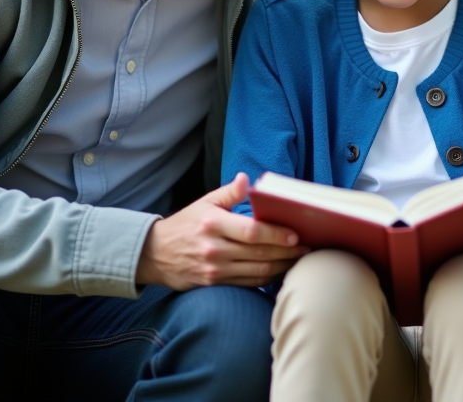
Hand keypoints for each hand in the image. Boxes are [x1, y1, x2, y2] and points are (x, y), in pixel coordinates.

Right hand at [135, 173, 307, 289]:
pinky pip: (248, 283)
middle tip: (308, 248)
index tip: (296, 234)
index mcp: (213, 224)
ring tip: (300, 260)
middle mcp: (214, 248)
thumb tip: (247, 179)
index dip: (276, 235)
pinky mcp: (214, 284)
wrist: (154, 254)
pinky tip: (281, 272)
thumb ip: (228, 193)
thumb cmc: (185, 224)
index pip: (252, 232)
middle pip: (259, 253)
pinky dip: (268, 279)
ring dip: (282, 267)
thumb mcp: (203, 203)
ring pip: (257, 271)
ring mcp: (214, 269)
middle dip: (288, 252)